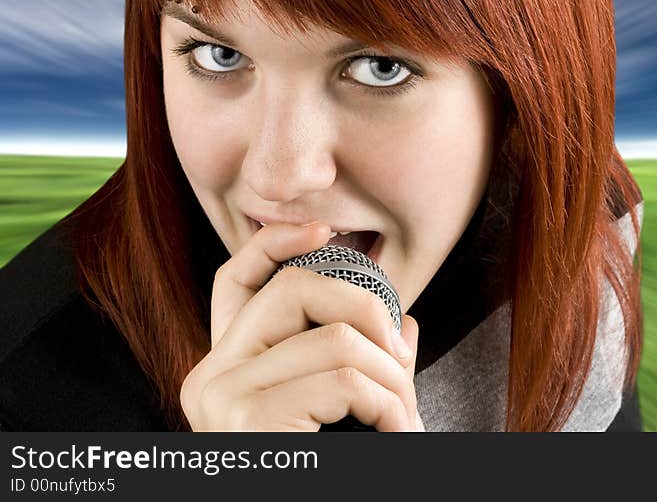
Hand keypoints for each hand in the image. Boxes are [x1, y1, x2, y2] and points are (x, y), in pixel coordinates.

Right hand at [179, 221, 422, 430]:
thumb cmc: (331, 467)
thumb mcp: (345, 408)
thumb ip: (362, 362)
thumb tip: (404, 322)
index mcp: (229, 364)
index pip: (234, 278)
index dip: (277, 241)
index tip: (328, 230)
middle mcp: (210, 374)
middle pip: (296, 288)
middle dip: (370, 313)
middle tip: (400, 360)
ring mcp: (221, 399)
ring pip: (334, 337)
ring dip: (392, 375)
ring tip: (403, 414)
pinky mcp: (245, 423)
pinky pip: (342, 379)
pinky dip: (388, 402)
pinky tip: (393, 430)